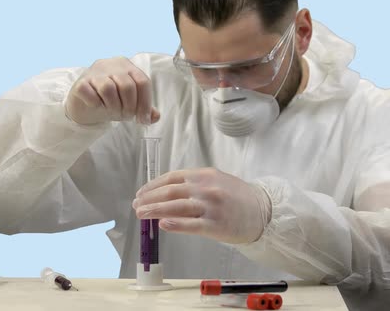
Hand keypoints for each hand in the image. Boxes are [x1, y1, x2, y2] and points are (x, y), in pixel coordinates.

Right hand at [65, 57, 160, 125]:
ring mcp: (94, 73)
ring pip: (108, 89)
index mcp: (126, 66)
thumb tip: (155, 117)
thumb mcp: (130, 104)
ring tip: (112, 112)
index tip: (143, 120)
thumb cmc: (110, 101)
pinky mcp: (80, 83)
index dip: (146, 104)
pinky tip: (96, 106)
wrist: (84, 104)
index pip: (143, 82)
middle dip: (129, 107)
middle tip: (125, 116)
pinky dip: (96, 104)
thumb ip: (144, 108)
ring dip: (113, 106)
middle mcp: (111, 65)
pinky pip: (90, 94)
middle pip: (127, 86)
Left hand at [132, 168, 271, 243]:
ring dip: (155, 210)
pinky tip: (163, 224)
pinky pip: (192, 224)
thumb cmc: (236, 197)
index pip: (171, 178)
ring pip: (177, 207)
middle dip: (149, 199)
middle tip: (136, 206)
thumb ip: (193, 184)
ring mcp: (211, 206)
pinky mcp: (216, 224)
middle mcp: (206, 188)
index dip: (152, 186)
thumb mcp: (215, 181)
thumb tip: (165, 193)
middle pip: (170, 192)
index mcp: (203, 175)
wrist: (264, 212)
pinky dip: (176, 224)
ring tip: (141, 214)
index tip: (140, 194)